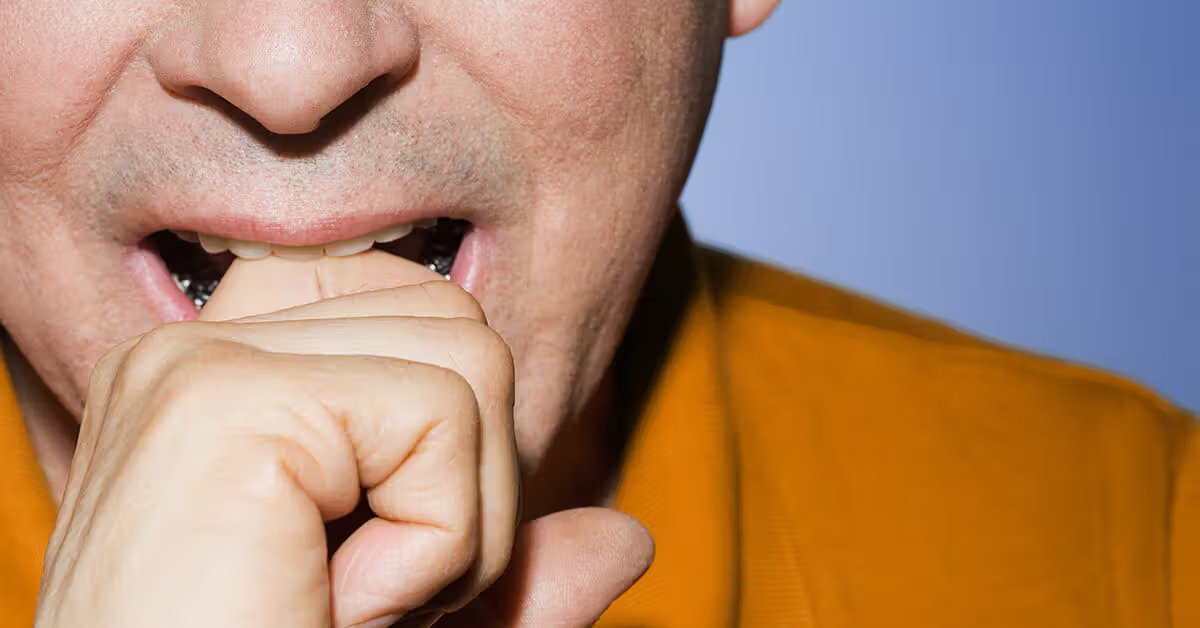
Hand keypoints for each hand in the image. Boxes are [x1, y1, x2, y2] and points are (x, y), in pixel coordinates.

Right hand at [34, 251, 651, 627]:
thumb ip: (513, 574)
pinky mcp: (225, 399)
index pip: (428, 315)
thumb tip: (626, 541)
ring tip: (347, 600)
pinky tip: (337, 604)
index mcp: (226, 378)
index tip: (375, 558)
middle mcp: (197, 347)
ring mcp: (202, 362)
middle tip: (364, 595)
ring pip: (472, 359)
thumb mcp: (418, 626)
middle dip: (469, 485)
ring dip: (456, 521)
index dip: (456, 441)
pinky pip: (441, 419)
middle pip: (463, 328)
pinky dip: (435, 544)